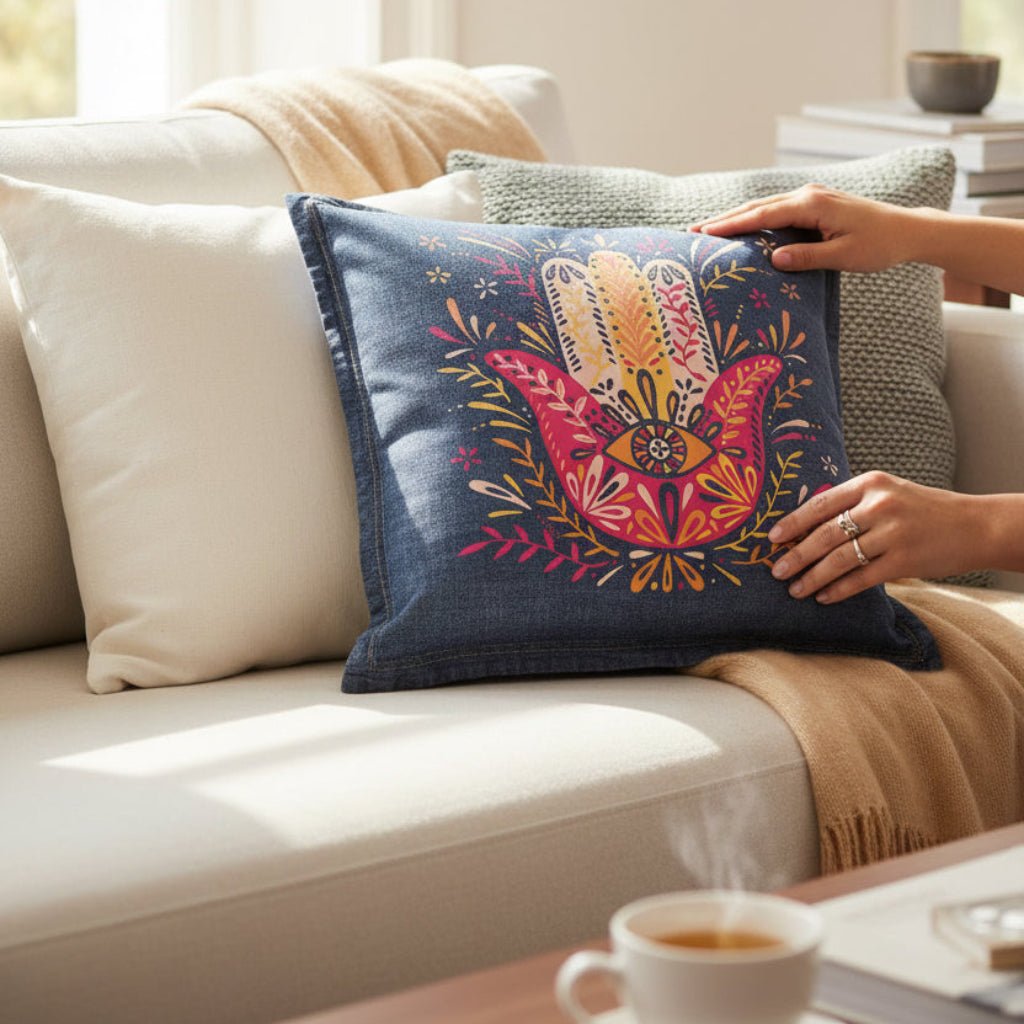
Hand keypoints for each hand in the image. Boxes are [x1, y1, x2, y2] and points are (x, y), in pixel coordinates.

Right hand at [691, 184, 915, 274]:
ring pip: (765, 206)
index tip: (704, 232)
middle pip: (757, 206)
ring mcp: (812, 197)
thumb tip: (773, 259)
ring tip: (708, 230)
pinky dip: (755, 218)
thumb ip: (807, 258)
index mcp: (813, 205)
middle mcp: (809, 195)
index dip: (731, 225)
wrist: (908, 230)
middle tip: (692, 231)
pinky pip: (777, 211)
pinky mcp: (815, 205)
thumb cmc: (880, 245)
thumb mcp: (844, 257)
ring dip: (737, 217)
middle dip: (725, 219)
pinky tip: (741, 228)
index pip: (762, 215)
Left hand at [767, 471, 986, 602]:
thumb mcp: (888, 493)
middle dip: (796, 554)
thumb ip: (854, 504)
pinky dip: (838, 589)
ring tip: (794, 590)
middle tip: (776, 570)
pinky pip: (861, 578)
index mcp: (871, 483)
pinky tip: (823, 597)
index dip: (793, 522)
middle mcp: (880, 505)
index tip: (771, 538)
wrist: (975, 525)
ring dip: (813, 577)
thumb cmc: (923, 510)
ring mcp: (893, 533)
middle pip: (825, 534)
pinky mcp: (904, 561)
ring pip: (839, 559)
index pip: (821, 503)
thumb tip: (806, 527)